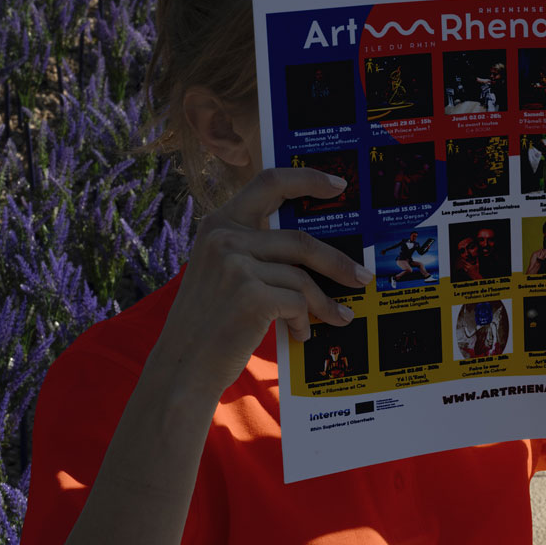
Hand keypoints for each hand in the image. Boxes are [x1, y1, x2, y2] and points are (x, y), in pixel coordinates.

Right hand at [156, 168, 372, 396]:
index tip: (338, 186)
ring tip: (340, 317)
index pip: (269, 181)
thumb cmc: (210, 322)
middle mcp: (224, 238)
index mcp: (219, 223)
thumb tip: (316, 254)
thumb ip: (256, 252)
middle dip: (337, 262)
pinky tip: (300, 335)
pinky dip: (303, 322)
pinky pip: (296, 303)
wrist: (184, 366)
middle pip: (300, 241)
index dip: (307, 179)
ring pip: (301, 278)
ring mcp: (236, 265)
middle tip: (361, 277)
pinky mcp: (251, 296)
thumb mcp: (223, 273)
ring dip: (325, 302)